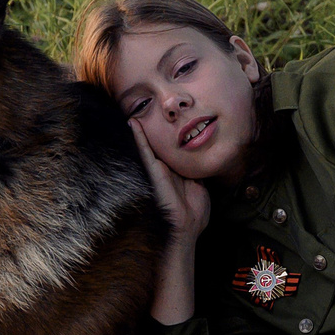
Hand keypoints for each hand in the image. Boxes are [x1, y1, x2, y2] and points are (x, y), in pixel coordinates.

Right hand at [130, 120, 210, 242]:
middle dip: (150, 128)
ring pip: (147, 146)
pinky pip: (145, 152)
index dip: (165, 134)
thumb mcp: (200, 184)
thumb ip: (196, 171)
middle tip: (142, 108)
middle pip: (156, 144)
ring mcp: (158, 171)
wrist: (189, 226)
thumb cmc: (195, 211)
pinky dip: (139, 138)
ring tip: (133, 111)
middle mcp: (165, 169)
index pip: (169, 148)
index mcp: (176, 170)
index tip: (162, 117)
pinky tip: (133, 124)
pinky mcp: (154, 173)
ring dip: (139, 129)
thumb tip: (201, 158)